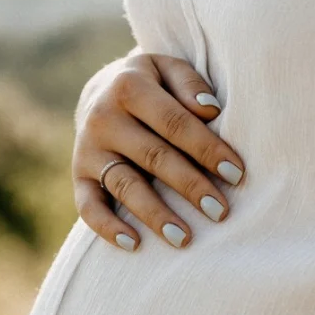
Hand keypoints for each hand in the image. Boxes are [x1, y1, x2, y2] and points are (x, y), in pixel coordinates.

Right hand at [72, 49, 245, 251]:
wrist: (100, 90)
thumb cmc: (152, 84)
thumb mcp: (168, 69)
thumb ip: (189, 84)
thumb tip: (210, 111)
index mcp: (129, 87)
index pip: (174, 122)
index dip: (206, 148)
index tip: (236, 173)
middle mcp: (103, 118)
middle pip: (153, 156)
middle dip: (190, 185)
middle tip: (220, 211)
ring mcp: (88, 150)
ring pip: (124, 186)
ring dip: (155, 214)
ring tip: (184, 239)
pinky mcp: (79, 176)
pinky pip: (88, 206)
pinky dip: (107, 228)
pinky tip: (134, 244)